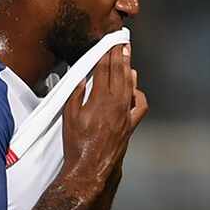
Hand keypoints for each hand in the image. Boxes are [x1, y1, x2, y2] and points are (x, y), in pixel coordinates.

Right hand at [61, 44, 147, 197]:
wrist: (90, 167)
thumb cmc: (77, 143)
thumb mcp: (69, 115)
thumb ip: (75, 94)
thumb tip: (81, 78)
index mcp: (100, 98)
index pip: (104, 69)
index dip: (106, 53)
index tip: (108, 43)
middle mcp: (116, 103)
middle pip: (120, 72)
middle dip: (120, 55)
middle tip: (122, 42)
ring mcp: (126, 114)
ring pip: (130, 85)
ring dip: (129, 69)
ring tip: (128, 57)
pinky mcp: (131, 124)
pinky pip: (140, 106)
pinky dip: (139, 94)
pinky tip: (135, 89)